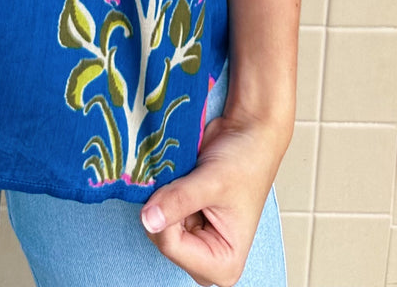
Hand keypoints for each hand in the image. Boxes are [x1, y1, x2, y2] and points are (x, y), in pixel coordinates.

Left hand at [138, 105, 289, 285]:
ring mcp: (194, 239)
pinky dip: (161, 191)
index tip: (182, 187)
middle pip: (161, 239)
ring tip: (187, 179)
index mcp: (224, 263)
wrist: (249, 134)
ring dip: (163, 196)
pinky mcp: (184, 221)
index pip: (172, 248)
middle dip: (165, 207)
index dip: (167, 215)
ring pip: (154, 223)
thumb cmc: (245, 160)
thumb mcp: (213, 181)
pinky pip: (156, 210)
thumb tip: (148, 219)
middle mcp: (207, 258)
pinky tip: (179, 178)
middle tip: (187, 182)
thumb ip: (179, 200)